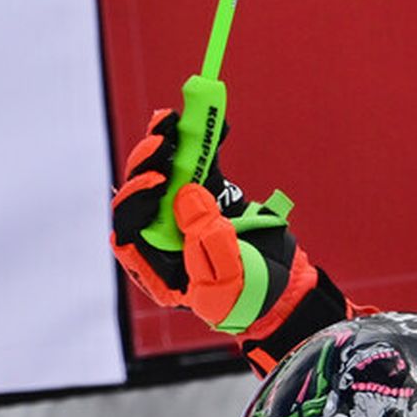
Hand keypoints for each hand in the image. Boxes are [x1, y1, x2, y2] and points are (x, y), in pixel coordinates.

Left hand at [106, 102, 304, 338]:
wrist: (285, 289)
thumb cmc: (251, 296)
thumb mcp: (229, 280)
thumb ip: (207, 241)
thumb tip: (185, 192)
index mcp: (158, 266)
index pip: (131, 229)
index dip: (136, 201)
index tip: (156, 180)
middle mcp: (163, 239)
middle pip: (143, 196)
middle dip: (148, 165)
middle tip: (163, 141)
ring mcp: (185, 216)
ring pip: (164, 176)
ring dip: (166, 147)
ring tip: (173, 120)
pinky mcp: (208, 199)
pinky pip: (198, 168)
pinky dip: (202, 145)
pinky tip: (209, 121)